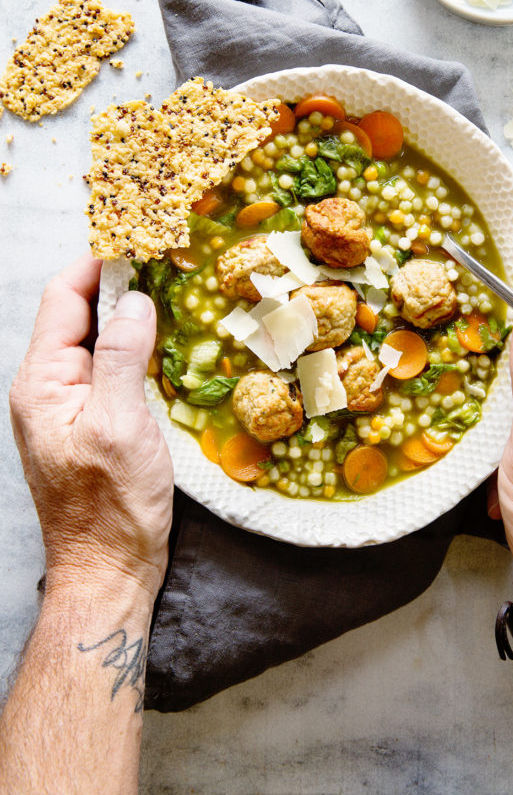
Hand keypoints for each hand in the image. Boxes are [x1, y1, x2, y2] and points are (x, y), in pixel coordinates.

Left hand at [9, 255, 173, 601]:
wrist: (109, 571)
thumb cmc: (112, 507)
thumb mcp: (119, 425)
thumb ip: (123, 356)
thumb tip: (136, 299)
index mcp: (42, 382)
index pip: (64, 299)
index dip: (98, 262)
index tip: (141, 238)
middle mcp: (48, 387)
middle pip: (79, 314)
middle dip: (119, 283)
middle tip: (169, 260)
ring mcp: (69, 406)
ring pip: (98, 341)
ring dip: (130, 315)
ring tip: (174, 291)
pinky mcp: (91, 422)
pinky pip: (110, 369)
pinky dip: (135, 348)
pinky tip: (166, 344)